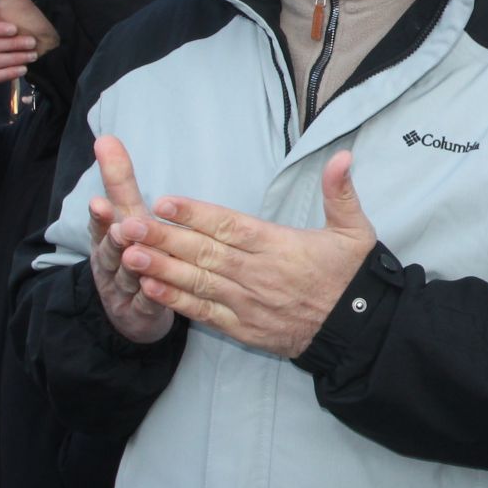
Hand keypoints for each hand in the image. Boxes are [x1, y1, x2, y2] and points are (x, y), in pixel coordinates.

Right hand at [86, 136, 173, 344]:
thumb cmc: (130, 252)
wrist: (131, 312)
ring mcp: (123, 290)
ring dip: (131, 266)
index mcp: (107, 237)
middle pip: (110, 251)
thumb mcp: (123, 216)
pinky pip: (148, 304)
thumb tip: (107, 138)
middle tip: (121, 228)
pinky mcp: (140, 313)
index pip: (103, 222)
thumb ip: (119, 181)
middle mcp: (110, 263)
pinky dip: (151, 296)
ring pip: (128, 277)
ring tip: (135, 255)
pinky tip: (155, 288)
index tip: (99, 203)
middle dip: (114, 239)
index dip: (101, 216)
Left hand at [113, 149, 376, 358]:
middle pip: (205, 253)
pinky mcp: (243, 327)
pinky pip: (204, 313)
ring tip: (130, 254)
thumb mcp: (354, 231)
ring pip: (198, 283)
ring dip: (162, 268)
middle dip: (165, 238)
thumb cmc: (352, 277)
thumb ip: (341, 193)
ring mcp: (248, 303)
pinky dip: (177, 302)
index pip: (231, 227)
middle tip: (130, 225)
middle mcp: (258, 274)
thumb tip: (342, 156)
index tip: (166, 202)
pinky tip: (151, 288)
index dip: (197, 214)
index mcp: (279, 246)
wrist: (358, 331)